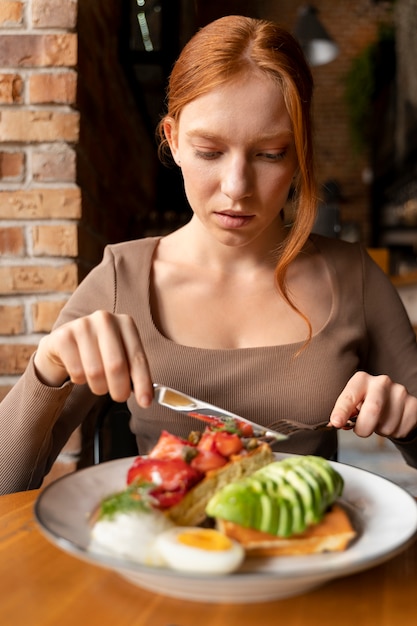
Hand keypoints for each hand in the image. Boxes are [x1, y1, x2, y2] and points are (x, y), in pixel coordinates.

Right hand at [34, 310, 152, 407]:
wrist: (65, 344)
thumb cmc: (100, 353)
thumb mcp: (120, 356)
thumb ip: (134, 373)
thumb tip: (146, 398)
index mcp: (126, 323)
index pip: (138, 357)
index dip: (143, 382)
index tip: (146, 402)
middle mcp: (105, 320)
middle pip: (116, 365)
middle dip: (119, 389)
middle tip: (119, 397)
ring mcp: (83, 325)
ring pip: (95, 372)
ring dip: (99, 386)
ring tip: (98, 382)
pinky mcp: (63, 336)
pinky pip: (76, 371)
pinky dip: (80, 380)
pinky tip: (80, 371)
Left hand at [329, 371, 416, 439]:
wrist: (394, 405)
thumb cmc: (368, 405)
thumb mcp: (353, 406)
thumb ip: (345, 413)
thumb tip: (336, 422)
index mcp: (361, 379)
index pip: (350, 396)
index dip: (342, 411)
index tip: (336, 423)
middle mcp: (381, 382)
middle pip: (372, 410)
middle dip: (364, 427)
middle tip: (361, 431)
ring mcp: (400, 392)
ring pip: (386, 425)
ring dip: (380, 431)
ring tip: (380, 421)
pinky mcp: (413, 405)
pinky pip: (400, 430)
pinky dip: (394, 433)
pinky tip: (392, 422)